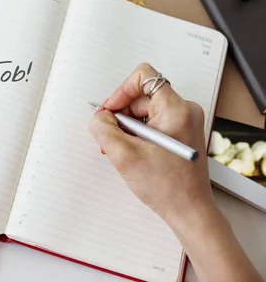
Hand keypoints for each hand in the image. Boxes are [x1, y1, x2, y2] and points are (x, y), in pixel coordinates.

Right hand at [88, 63, 215, 224]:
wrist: (189, 212)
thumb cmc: (168, 187)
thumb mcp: (124, 155)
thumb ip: (104, 129)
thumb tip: (98, 117)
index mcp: (176, 109)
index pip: (144, 77)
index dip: (121, 90)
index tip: (110, 111)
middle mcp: (184, 111)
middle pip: (141, 96)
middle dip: (121, 115)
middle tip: (111, 137)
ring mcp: (183, 122)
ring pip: (143, 111)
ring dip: (126, 127)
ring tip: (121, 149)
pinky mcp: (179, 134)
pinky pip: (151, 123)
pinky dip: (136, 135)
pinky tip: (131, 153)